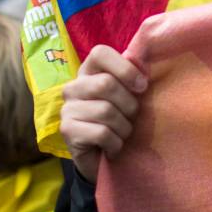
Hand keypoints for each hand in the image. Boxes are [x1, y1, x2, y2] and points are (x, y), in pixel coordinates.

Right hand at [59, 45, 147, 182]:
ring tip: (122, 134)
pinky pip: (102, 133)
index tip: (142, 87)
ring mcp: (67, 109)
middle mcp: (73, 87)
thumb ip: (133, 78)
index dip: (125, 68)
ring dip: (124, 127)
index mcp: (89, 72)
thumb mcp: (129, 97)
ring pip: (106, 111)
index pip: (100, 53)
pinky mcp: (67, 131)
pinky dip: (116, 143)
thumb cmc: (120, 121)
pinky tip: (113, 146)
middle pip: (106, 84)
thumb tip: (144, 64)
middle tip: (131, 118)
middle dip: (129, 105)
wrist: (104, 158)